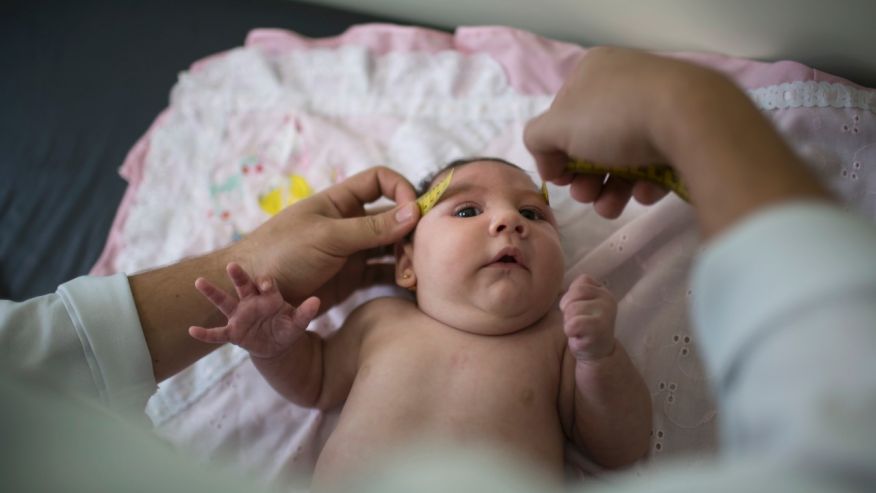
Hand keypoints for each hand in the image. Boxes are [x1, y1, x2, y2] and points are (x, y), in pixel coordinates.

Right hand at [188, 263, 320, 358]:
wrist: (277, 345)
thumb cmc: (286, 327)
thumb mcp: (298, 323)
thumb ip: (305, 313)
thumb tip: (316, 302)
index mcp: (268, 297)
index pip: (265, 285)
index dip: (265, 284)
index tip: (265, 285)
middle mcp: (250, 302)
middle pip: (242, 285)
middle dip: (238, 276)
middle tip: (232, 265)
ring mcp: (239, 317)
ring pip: (224, 302)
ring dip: (212, 292)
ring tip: (199, 281)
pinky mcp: (233, 333)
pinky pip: (217, 334)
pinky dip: (205, 334)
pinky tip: (192, 331)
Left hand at [230, 166, 419, 311]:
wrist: (253, 294)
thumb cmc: (281, 254)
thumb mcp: (328, 237)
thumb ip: (371, 227)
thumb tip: (414, 211)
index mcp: (341, 202)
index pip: (380, 181)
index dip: (401, 190)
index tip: (415, 212)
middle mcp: (351, 223)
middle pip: (394, 217)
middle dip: (410, 233)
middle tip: (419, 256)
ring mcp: (353, 251)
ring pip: (393, 247)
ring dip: (407, 258)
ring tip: (411, 278)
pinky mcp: (352, 278)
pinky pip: (384, 273)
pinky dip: (399, 278)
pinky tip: (408, 287)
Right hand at [524, 47, 719, 217]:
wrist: (692, 120)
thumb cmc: (614, 117)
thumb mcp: (556, 128)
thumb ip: (537, 140)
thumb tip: (550, 162)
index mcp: (593, 70)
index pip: (563, 115)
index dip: (556, 150)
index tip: (559, 178)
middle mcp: (626, 82)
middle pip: (594, 140)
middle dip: (585, 177)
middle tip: (585, 196)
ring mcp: (660, 104)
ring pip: (625, 156)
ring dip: (610, 189)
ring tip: (610, 208)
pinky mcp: (688, 129)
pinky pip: (657, 160)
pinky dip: (646, 182)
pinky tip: (645, 194)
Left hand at [559, 274, 616, 360]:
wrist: (596, 353)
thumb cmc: (584, 326)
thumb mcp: (582, 303)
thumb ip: (576, 290)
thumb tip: (556, 284)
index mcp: (603, 291)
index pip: (580, 282)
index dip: (572, 297)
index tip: (579, 310)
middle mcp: (608, 300)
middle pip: (573, 295)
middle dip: (568, 310)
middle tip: (577, 323)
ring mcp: (605, 315)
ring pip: (571, 309)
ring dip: (569, 322)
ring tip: (578, 330)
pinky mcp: (598, 330)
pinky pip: (572, 324)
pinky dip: (570, 331)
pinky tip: (579, 337)